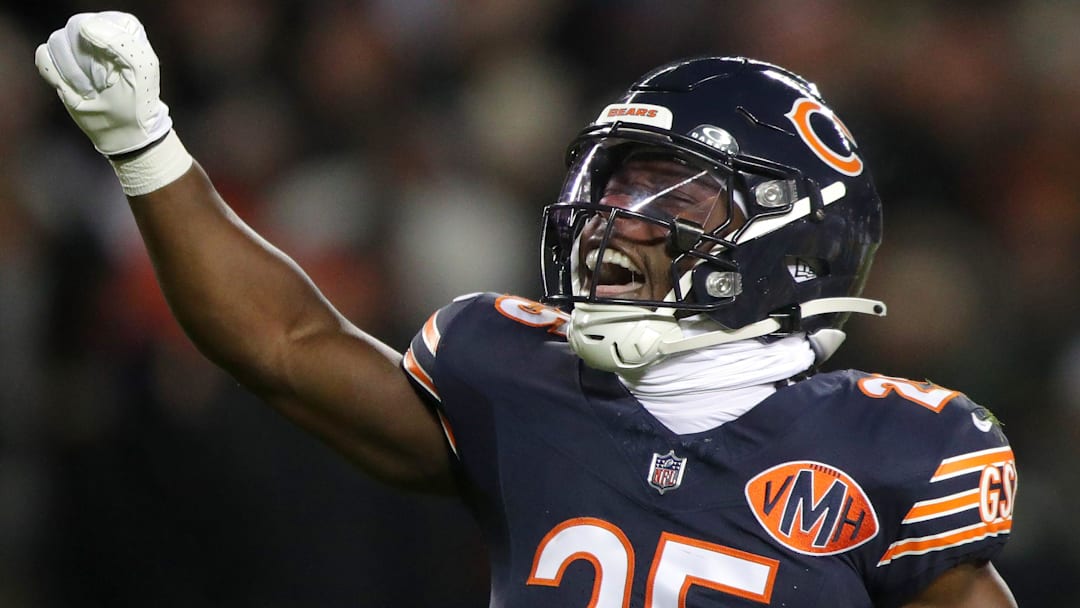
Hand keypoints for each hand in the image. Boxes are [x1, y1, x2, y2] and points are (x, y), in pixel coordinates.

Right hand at [35, 12, 171, 155]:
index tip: (113, 75)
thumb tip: (84, 26)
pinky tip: (75, 88)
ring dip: (73, 74)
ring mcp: (75, 41)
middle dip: (85, 65)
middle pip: (73, 30)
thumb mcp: (142, 70)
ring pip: (56, 42)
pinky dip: (56, 77)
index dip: (99, 51)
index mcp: (122, 25)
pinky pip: (43, 56)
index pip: (94, 23)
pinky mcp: (58, 57)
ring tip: (91, 89)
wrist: (122, 127)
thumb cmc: (137, 100)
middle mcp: (97, 27)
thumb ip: (120, 41)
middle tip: (101, 85)